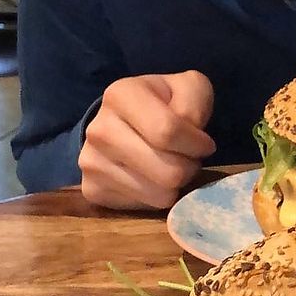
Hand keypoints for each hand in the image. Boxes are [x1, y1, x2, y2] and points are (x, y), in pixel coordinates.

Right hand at [79, 71, 215, 209]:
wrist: (118, 125)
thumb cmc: (160, 106)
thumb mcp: (186, 88)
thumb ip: (195, 101)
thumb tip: (191, 131)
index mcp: (120, 95)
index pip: (169, 132)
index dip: (196, 144)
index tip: (204, 144)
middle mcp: (99, 130)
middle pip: (168, 172)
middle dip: (188, 168)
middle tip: (184, 158)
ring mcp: (91, 162)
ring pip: (160, 195)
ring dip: (174, 185)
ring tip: (168, 166)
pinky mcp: (92, 190)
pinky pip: (144, 207)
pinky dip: (156, 197)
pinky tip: (150, 179)